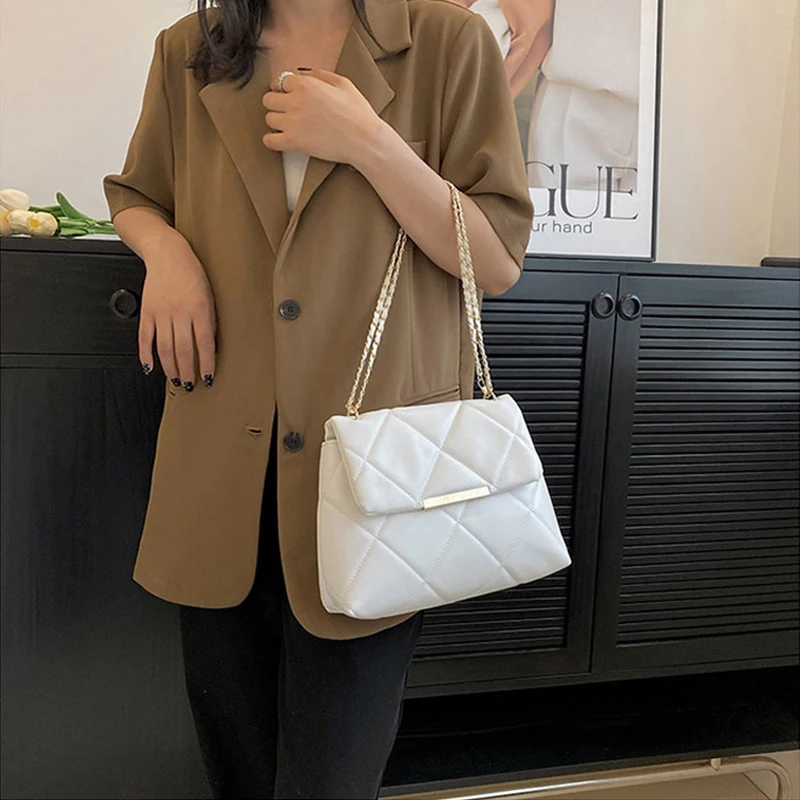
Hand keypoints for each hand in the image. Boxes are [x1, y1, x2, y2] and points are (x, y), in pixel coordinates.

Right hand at [139, 228, 216, 391]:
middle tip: (191, 384)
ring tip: (176, 380)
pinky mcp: (147, 311)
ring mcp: (161, 313)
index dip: (206, 364)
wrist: (167, 253)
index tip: (208, 377)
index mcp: (199, 309)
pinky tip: (150, 367)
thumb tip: (210, 345)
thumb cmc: (192, 273)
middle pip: (183, 350)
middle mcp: (179, 313)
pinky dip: (146, 355)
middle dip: (188, 371)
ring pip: (164, 348)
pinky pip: (144, 338)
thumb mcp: (210, 295)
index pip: (205, 344)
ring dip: (170, 368)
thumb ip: (209, 320)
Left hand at [261, 69, 383, 165]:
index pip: (281, 81)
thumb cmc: (358, 114)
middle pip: (269, 99)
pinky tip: (282, 139)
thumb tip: (302, 72)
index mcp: (306, 84)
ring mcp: (292, 123)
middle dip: (278, 104)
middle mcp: (296, 101)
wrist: (365, 140)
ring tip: (291, 126)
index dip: (288, 90)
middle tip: (290, 111)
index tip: (294, 97)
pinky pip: (269, 140)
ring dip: (277, 122)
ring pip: (268, 118)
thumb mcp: (343, 84)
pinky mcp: (293, 143)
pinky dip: (272, 140)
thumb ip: (319, 74)